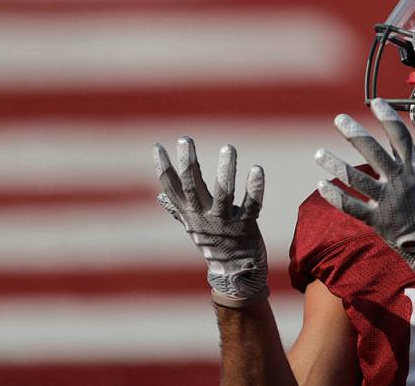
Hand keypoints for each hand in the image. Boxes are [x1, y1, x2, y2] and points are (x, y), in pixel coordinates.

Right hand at [153, 138, 267, 306]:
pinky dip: (255, 188)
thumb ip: (178, 209)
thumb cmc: (214, 244)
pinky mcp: (247, 227)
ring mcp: (225, 223)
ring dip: (225, 171)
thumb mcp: (193, 226)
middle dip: (188, 162)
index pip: (172, 188)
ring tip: (228, 148)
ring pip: (223, 194)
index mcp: (190, 214)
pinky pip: (252, 206)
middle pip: (192, 187)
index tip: (157, 146)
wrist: (235, 277)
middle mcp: (204, 218)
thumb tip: (159, 196)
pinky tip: (256, 169)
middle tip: (185, 139)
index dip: (163, 168)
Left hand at [314, 98, 414, 280]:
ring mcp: (386, 201)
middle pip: (374, 153)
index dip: (388, 118)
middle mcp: (399, 181)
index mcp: (414, 169)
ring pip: (356, 179)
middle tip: (339, 119)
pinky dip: (335, 196)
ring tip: (318, 153)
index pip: (400, 137)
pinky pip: (352, 206)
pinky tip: (321, 185)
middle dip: (355, 134)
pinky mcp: (377, 219)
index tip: (375, 103)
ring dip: (335, 165)